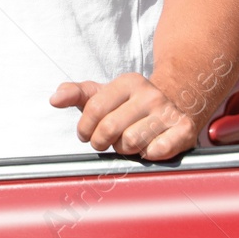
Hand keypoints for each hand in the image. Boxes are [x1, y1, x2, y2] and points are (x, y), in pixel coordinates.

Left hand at [49, 73, 198, 159]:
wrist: (178, 103)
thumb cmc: (131, 103)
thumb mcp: (103, 93)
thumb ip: (76, 94)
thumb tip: (54, 99)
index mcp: (128, 82)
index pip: (94, 109)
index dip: (85, 128)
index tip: (85, 134)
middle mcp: (150, 94)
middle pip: (111, 129)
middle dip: (102, 141)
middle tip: (105, 141)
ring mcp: (168, 111)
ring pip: (132, 143)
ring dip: (124, 149)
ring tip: (128, 142)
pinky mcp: (184, 130)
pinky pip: (156, 152)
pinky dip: (148, 155)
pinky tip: (148, 146)